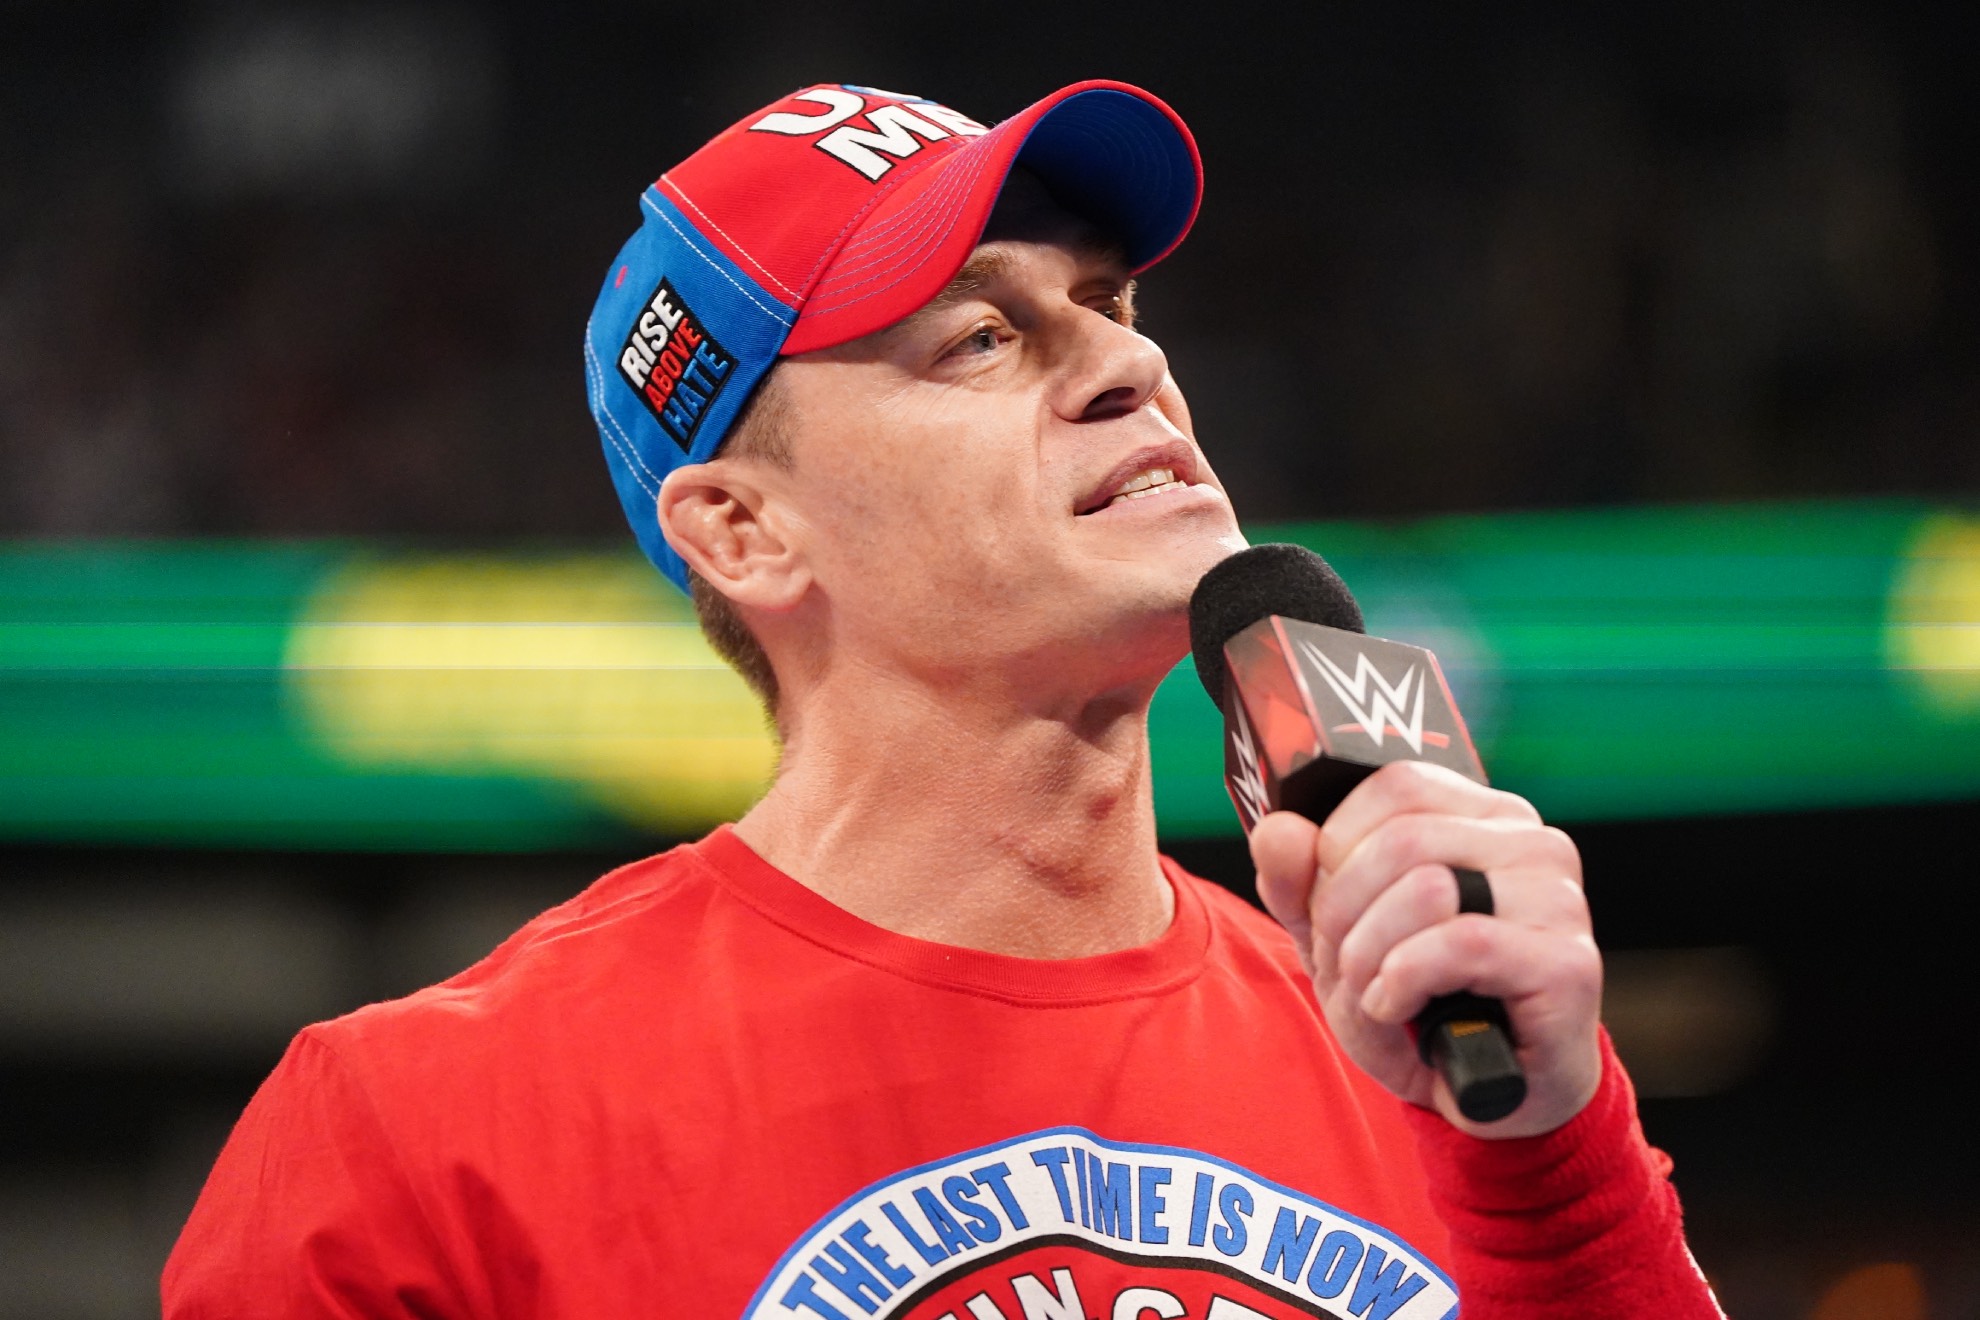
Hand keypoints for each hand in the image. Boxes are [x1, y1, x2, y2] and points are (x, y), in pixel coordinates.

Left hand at [1251, 761, 1602, 1138]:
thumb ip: (1298, 881)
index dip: (1338, 844)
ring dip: (1369, 952)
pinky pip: (1459, 945)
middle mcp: (1533, 844)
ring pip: (1429, 887)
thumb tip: (1278, 829)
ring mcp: (1558, 900)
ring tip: (1372, 992)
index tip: (1327, 903)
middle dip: (1343, 909)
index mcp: (1484, 817)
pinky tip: (1396, 1008)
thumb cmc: (1419, 1004)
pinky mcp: (1567, 964)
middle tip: (1343, 963)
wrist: (1489, 1100)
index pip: (1396, 785)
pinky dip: (1403, 980)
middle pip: (1402, 838)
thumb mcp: (1337, 939)